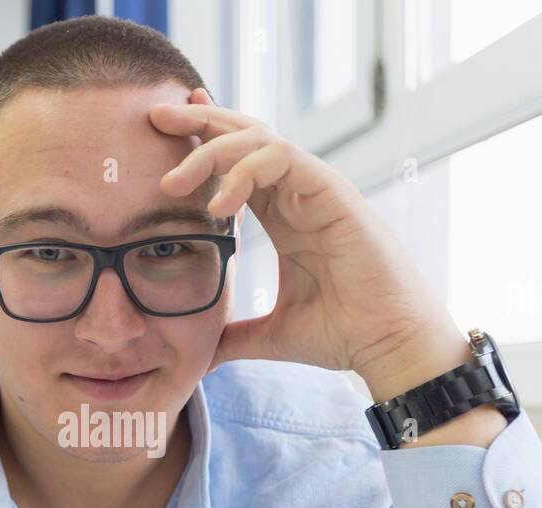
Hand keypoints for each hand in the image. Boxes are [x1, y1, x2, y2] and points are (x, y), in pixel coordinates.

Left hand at [150, 88, 471, 400]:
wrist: (387, 346)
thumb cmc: (343, 335)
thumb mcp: (271, 335)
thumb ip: (235, 336)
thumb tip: (201, 354)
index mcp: (283, 216)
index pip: (236, 163)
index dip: (200, 144)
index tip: (158, 139)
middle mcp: (297, 194)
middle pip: (244, 135)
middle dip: (197, 122)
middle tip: (154, 119)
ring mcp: (315, 189)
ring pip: (257, 138)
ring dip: (210, 150)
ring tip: (172, 184)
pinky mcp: (332, 192)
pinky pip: (281, 158)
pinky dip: (243, 172)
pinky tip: (218, 206)